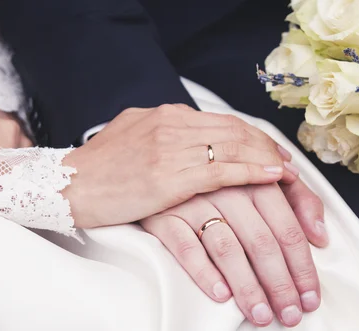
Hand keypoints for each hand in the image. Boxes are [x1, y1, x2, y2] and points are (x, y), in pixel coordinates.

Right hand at [62, 104, 298, 227]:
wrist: (69, 186)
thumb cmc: (99, 168)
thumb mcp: (132, 136)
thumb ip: (162, 132)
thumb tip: (185, 134)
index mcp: (166, 116)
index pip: (223, 121)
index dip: (253, 136)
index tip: (271, 151)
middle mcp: (173, 126)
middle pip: (235, 131)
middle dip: (267, 147)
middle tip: (288, 164)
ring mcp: (172, 149)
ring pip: (234, 147)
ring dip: (267, 159)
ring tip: (289, 174)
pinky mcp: (169, 177)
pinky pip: (222, 171)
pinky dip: (252, 172)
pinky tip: (272, 177)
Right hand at [141, 179, 328, 327]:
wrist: (166, 160)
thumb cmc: (223, 178)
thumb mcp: (264, 178)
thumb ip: (299, 201)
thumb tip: (322, 237)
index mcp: (257, 180)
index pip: (287, 229)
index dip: (302, 267)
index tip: (311, 299)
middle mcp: (228, 190)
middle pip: (261, 243)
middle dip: (280, 284)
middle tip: (290, 316)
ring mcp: (194, 203)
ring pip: (227, 249)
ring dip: (247, 287)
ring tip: (261, 316)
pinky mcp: (164, 216)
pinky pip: (184, 247)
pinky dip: (204, 272)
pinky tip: (221, 295)